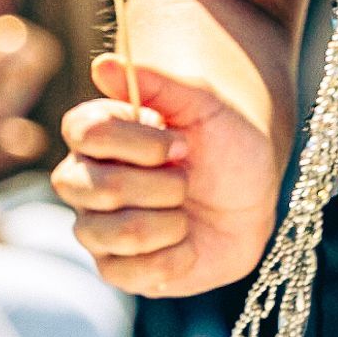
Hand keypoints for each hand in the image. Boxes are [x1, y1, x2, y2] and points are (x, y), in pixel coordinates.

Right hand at [53, 53, 281, 295]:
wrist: (254, 201)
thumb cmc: (228, 145)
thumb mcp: (206, 106)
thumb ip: (159, 85)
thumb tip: (104, 63)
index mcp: (102, 133)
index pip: (83, 129)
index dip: (136, 141)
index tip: (182, 143)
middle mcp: (87, 180)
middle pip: (94, 187)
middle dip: (160, 185)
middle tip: (189, 179)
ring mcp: (97, 228)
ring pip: (109, 233)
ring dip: (168, 222)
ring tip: (187, 212)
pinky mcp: (115, 269)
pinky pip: (124, 272)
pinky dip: (171, 257)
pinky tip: (186, 244)